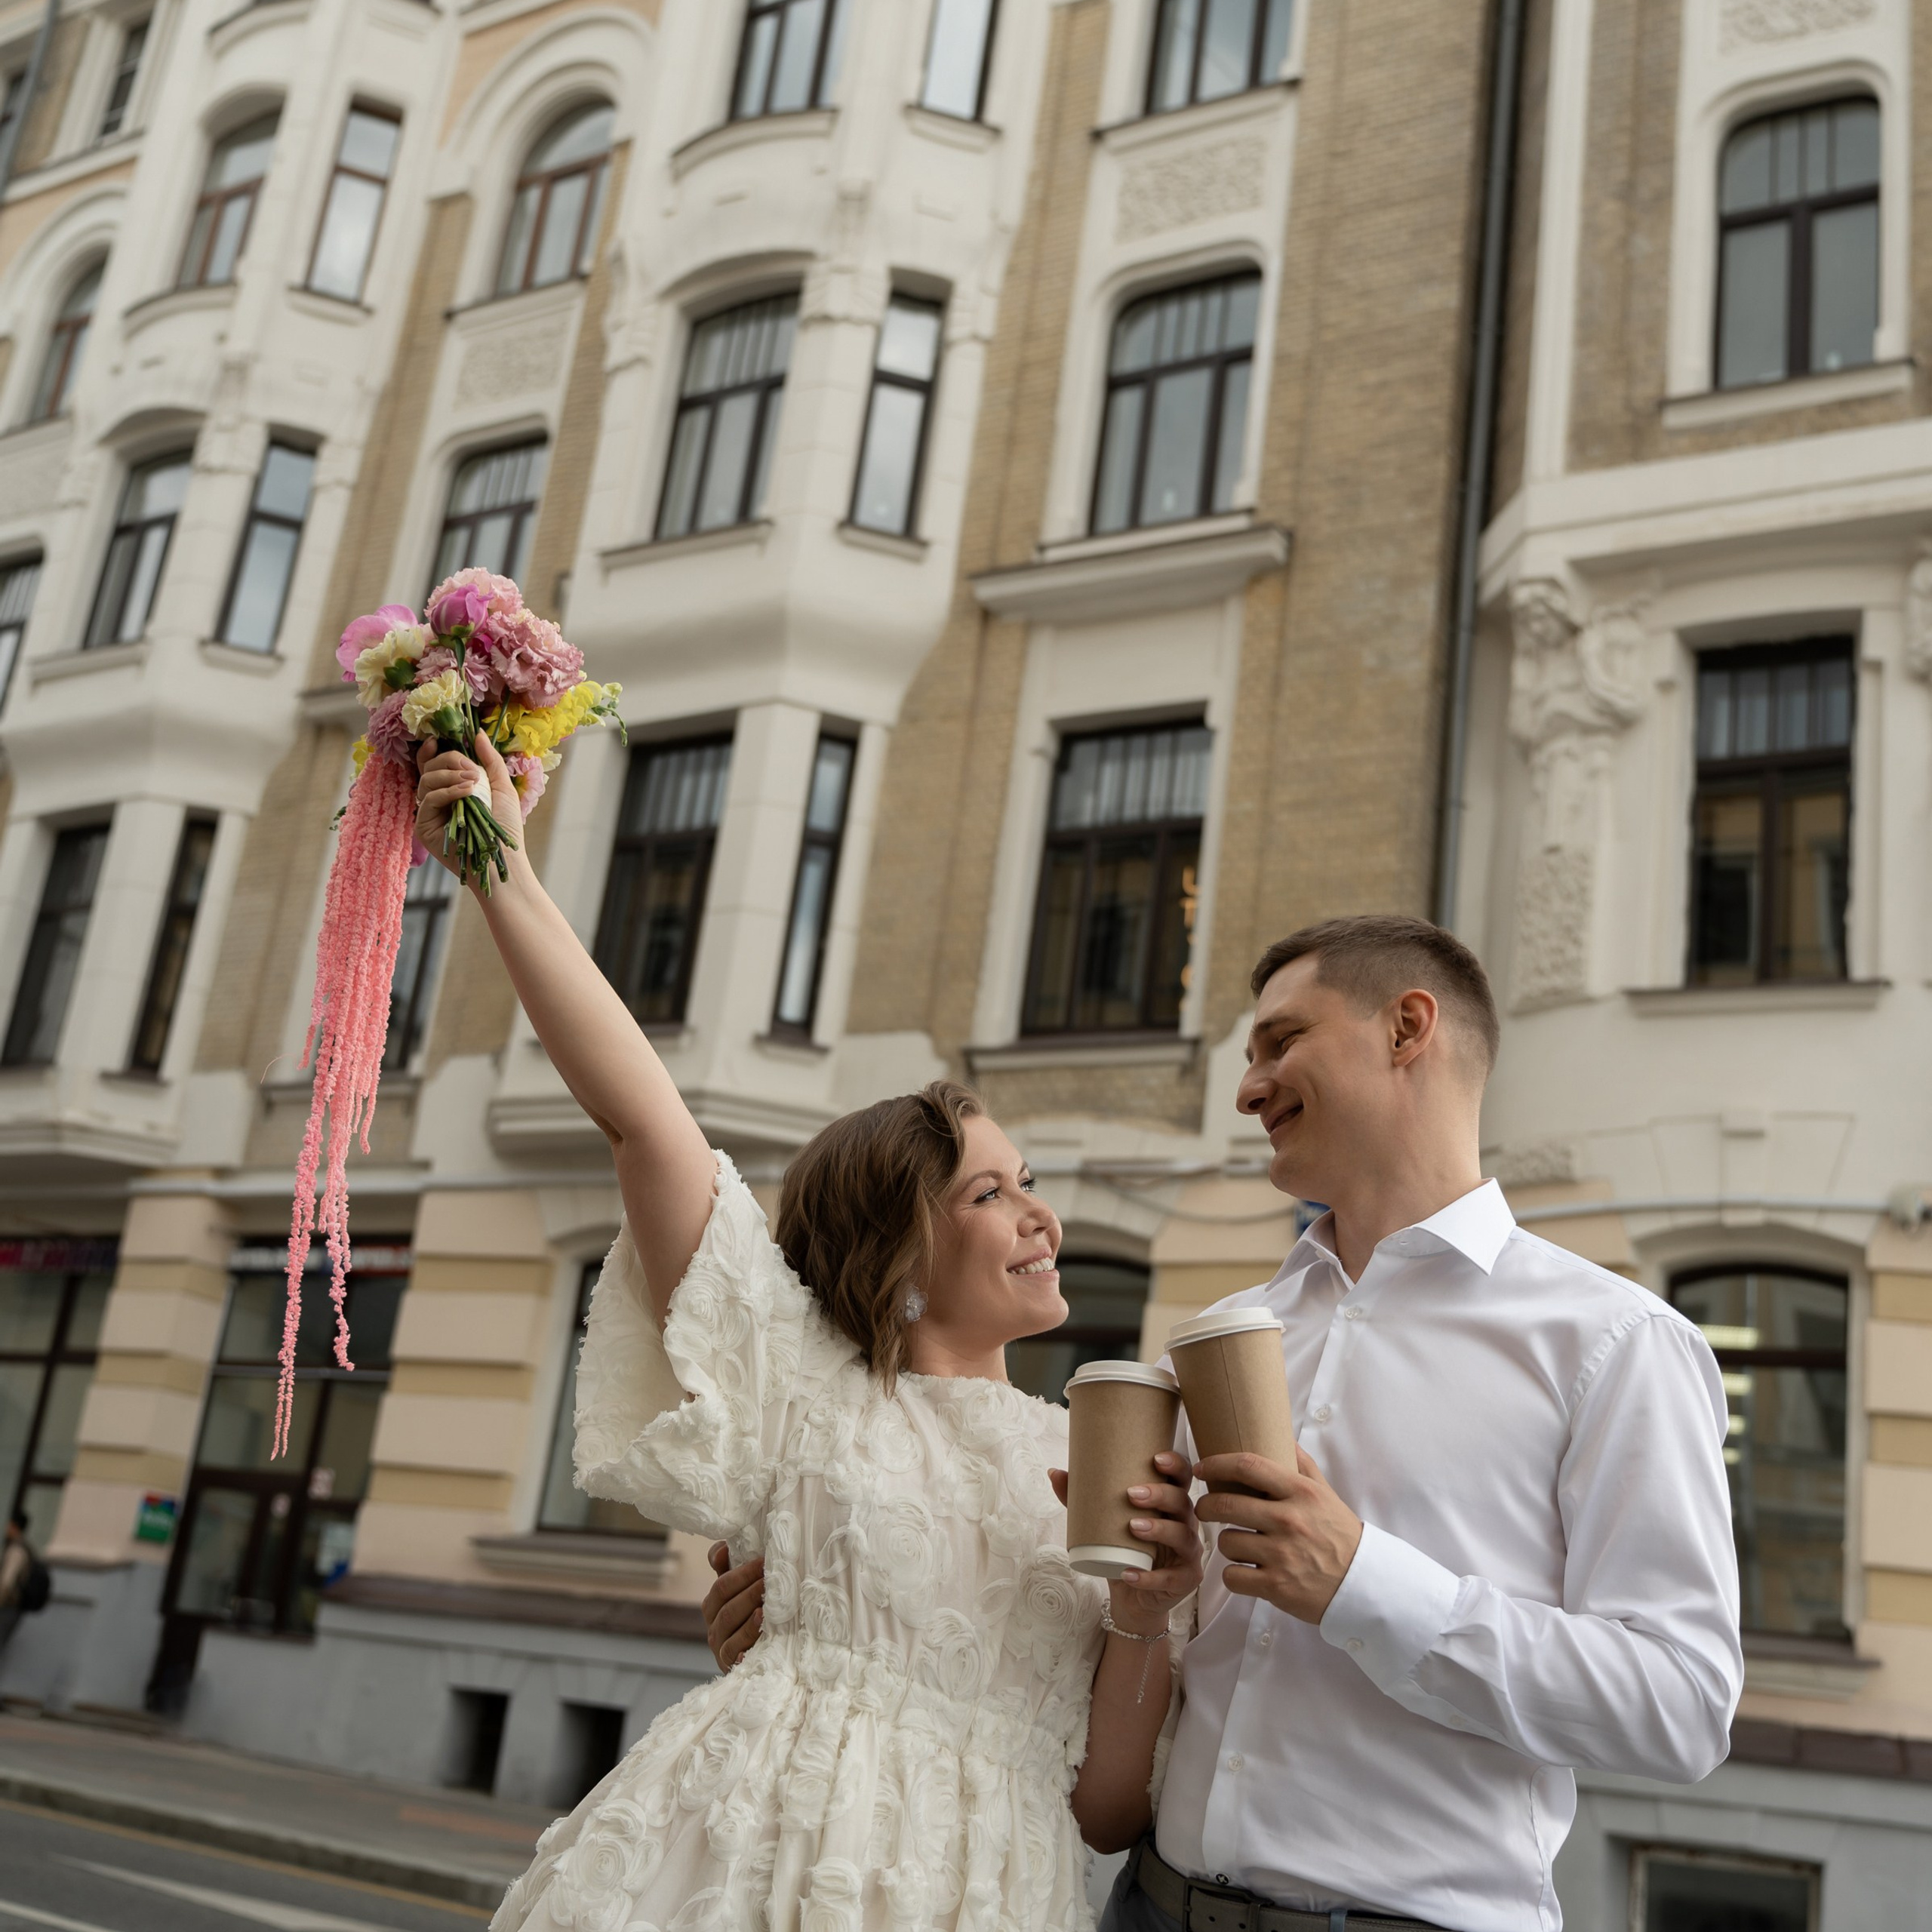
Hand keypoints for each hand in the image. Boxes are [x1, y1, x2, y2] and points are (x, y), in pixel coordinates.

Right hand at [415, 735, 519, 877]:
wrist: (503, 857)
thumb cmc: (505, 826)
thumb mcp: (502, 787)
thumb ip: (490, 760)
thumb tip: (478, 734)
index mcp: (453, 788)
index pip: (433, 764)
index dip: (432, 751)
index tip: (438, 740)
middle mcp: (439, 799)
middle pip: (429, 767)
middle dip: (450, 760)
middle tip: (472, 769)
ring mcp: (430, 812)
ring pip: (425, 780)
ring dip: (449, 774)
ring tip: (472, 782)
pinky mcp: (425, 826)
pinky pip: (428, 799)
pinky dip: (447, 791)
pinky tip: (466, 791)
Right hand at [700, 1542, 764, 1671]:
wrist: (756, 1655)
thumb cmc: (750, 1613)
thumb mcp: (740, 1589)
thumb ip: (729, 1566)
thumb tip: (721, 1550)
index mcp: (712, 1603)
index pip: (722, 1584)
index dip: (743, 1572)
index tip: (764, 1561)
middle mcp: (713, 1623)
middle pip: (726, 1604)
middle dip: (750, 1590)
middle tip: (770, 1580)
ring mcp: (719, 1645)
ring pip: (730, 1626)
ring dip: (749, 1615)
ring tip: (766, 1606)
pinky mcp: (729, 1664)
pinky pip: (734, 1653)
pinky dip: (745, 1642)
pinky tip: (758, 1633)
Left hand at [1050, 1451, 1203, 1638]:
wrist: (1131, 1597)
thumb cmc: (1122, 1552)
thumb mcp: (1102, 1524)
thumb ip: (1082, 1500)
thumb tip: (1054, 1472)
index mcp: (1170, 1505)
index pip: (1182, 1478)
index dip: (1176, 1465)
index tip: (1156, 1459)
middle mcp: (1185, 1524)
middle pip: (1183, 1502)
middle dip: (1161, 1495)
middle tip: (1132, 1494)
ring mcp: (1188, 1553)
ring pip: (1183, 1537)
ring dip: (1160, 1530)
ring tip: (1133, 1527)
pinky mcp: (1186, 1580)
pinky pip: (1172, 1578)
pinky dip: (1149, 1577)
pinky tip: (1129, 1573)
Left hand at [1193, 1446, 1363, 1622]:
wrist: (1362, 1584)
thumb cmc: (1340, 1535)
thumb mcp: (1326, 1494)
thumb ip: (1303, 1465)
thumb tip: (1283, 1436)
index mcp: (1301, 1492)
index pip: (1248, 1466)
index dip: (1217, 1464)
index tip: (1201, 1468)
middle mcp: (1289, 1520)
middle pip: (1226, 1504)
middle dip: (1206, 1506)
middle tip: (1205, 1508)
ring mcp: (1281, 1554)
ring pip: (1226, 1542)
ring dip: (1227, 1543)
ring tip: (1240, 1544)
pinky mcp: (1276, 1585)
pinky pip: (1232, 1576)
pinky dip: (1234, 1575)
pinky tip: (1245, 1571)